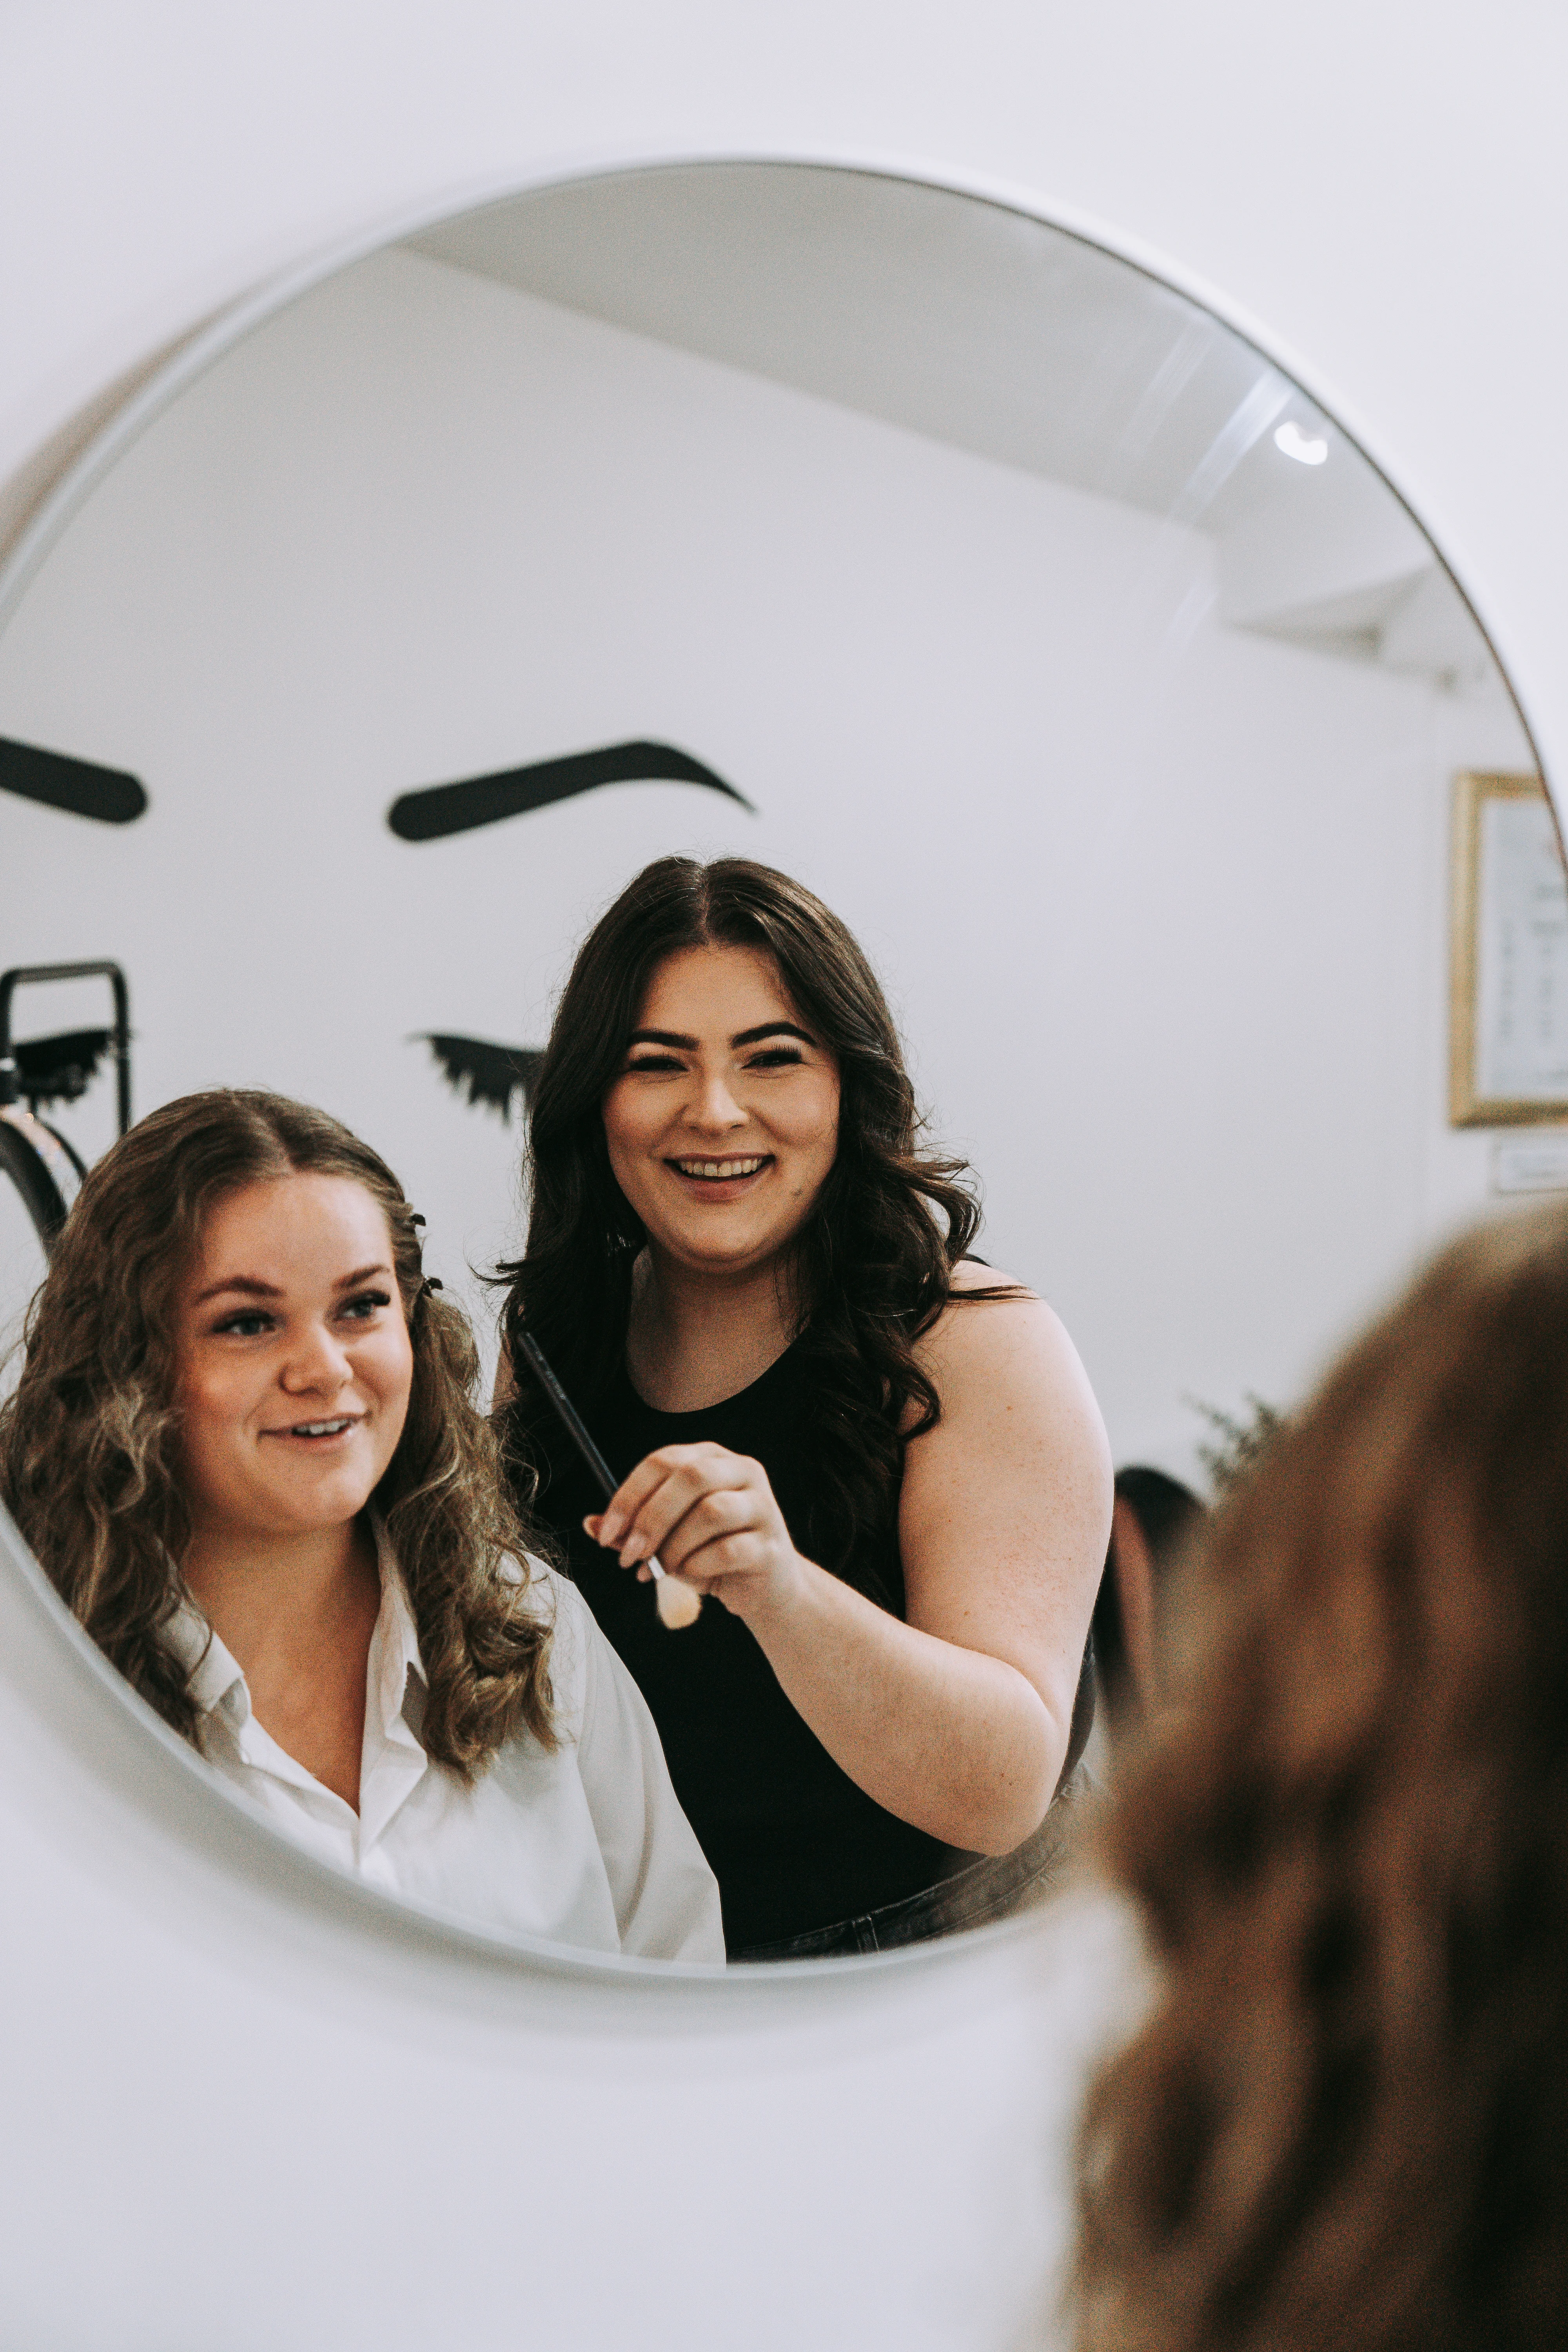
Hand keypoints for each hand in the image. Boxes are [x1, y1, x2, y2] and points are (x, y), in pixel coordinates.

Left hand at [586, 1442, 806, 1622]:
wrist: (764, 1588)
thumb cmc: (712, 1554)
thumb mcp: (668, 1538)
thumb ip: (632, 1529)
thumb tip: (590, 1524)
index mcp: (711, 1458)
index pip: (663, 1461)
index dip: (628, 1496)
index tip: (605, 1532)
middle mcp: (741, 1472)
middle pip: (690, 1477)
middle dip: (650, 1518)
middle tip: (628, 1555)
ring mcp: (762, 1506)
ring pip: (710, 1512)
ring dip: (674, 1547)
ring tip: (661, 1569)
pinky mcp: (770, 1545)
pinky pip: (727, 1550)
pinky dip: (697, 1567)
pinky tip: (689, 1577)